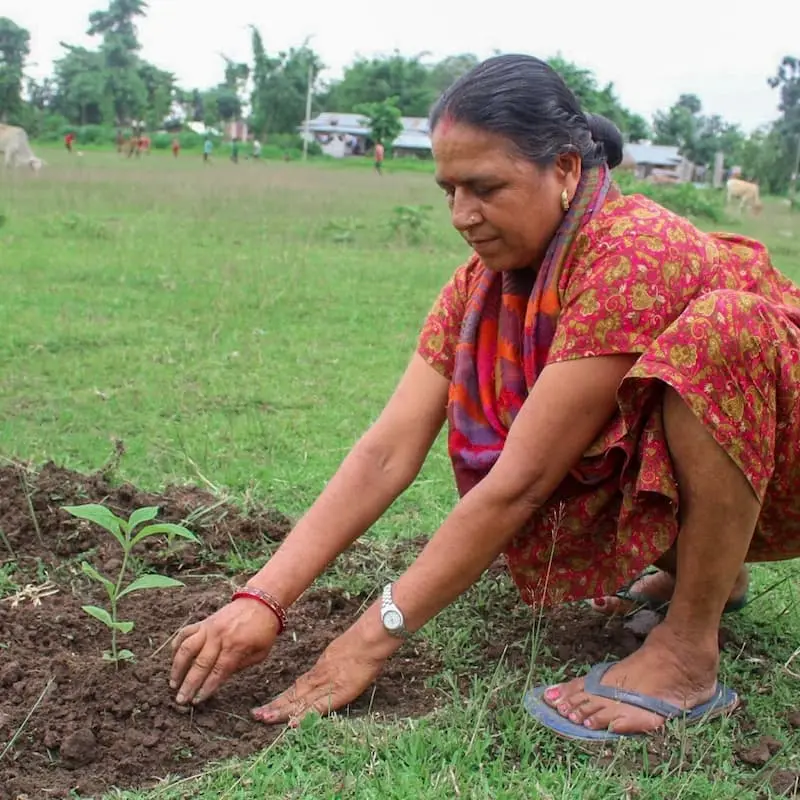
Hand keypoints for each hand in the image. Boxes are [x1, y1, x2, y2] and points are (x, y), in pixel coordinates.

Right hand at [170, 598, 279, 704]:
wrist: (260, 602)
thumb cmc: (263, 630)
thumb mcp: (260, 653)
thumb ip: (240, 666)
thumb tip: (220, 679)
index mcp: (236, 646)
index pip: (218, 672)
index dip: (206, 688)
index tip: (197, 700)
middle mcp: (219, 637)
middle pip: (200, 663)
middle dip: (189, 684)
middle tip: (181, 699)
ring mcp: (209, 628)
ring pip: (187, 648)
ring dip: (177, 667)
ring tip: (172, 683)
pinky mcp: (203, 621)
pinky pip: (185, 633)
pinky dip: (176, 645)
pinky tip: (172, 659)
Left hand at [252, 620, 399, 725]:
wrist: (369, 640)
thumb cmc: (361, 646)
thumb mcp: (340, 655)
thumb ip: (330, 666)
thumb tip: (324, 674)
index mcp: (320, 671)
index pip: (296, 688)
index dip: (281, 699)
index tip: (265, 707)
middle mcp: (319, 679)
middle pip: (294, 695)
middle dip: (276, 706)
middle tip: (256, 715)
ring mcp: (327, 685)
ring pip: (302, 701)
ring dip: (283, 712)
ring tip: (265, 719)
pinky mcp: (338, 692)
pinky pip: (320, 706)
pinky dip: (306, 716)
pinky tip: (294, 724)